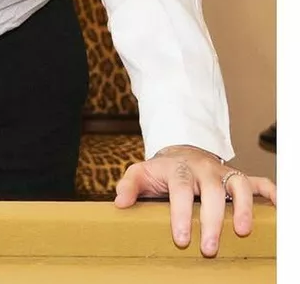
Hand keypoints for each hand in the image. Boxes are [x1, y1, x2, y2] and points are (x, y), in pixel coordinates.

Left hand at [114, 144, 276, 256]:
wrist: (182, 153)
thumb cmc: (161, 170)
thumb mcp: (140, 173)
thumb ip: (129, 185)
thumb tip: (120, 203)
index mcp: (179, 170)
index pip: (180, 191)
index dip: (180, 215)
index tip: (180, 239)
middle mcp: (204, 170)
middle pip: (212, 193)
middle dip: (212, 221)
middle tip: (209, 248)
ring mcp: (224, 172)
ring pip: (239, 186)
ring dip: (244, 208)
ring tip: (243, 232)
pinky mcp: (239, 176)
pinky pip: (260, 181)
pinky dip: (272, 192)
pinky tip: (280, 207)